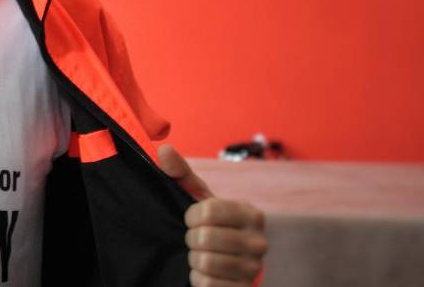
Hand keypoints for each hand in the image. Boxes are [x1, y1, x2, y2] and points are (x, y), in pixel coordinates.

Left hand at [158, 144, 267, 286]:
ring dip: (194, 261)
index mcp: (251, 213)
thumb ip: (181, 173)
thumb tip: (164, 150)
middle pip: (204, 238)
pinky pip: (208, 285)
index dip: (191, 216)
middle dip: (191, 240)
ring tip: (200, 256)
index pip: (208, 210)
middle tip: (195, 241)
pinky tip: (205, 275)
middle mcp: (259, 242)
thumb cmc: (209, 224)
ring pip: (205, 263)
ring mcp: (253, 269)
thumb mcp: (196, 197)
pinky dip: (198, 280)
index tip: (192, 219)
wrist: (224, 262)